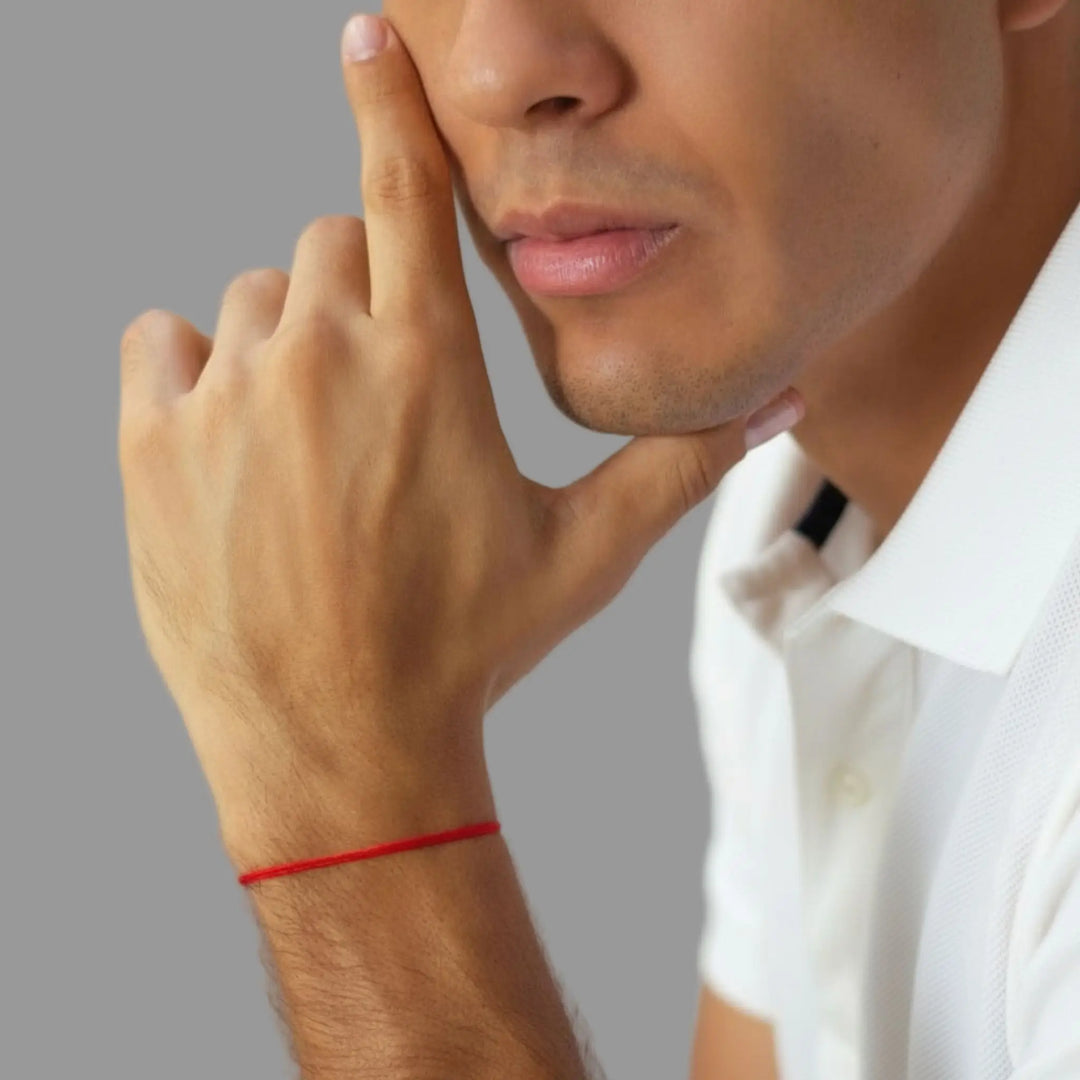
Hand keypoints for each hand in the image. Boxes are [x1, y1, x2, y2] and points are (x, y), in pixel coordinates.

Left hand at [116, 14, 803, 858]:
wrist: (340, 748)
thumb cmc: (467, 650)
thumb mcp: (586, 554)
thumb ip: (680, 463)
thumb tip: (781, 406)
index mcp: (430, 366)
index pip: (406, 185)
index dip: (390, 100)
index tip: (367, 40)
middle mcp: (322, 356)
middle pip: (329, 243)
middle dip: (363, 295)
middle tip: (383, 400)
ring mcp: (227, 398)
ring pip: (252, 300)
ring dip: (287, 346)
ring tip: (316, 450)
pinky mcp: (152, 446)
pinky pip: (160, 344)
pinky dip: (194, 374)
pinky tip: (234, 448)